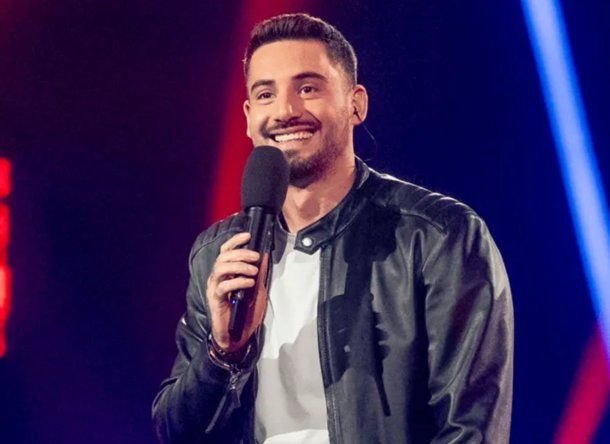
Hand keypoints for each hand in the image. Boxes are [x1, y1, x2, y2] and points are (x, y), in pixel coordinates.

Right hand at [206, 232, 268, 352]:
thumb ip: (259, 272)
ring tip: (253, 271)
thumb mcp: (257, 288)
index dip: (235, 241)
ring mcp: (215, 289)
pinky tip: (249, 283)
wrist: (237, 335)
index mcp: (225, 273)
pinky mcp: (216, 300)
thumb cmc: (245, 311)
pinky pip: (223, 287)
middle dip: (241, 253)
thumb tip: (266, 255)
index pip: (225, 250)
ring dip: (239, 266)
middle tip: (256, 257)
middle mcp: (217, 278)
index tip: (248, 235)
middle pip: (223, 257)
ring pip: (221, 269)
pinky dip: (238, 282)